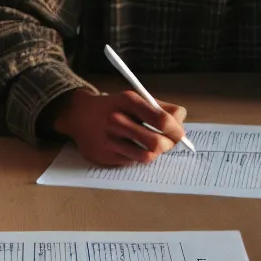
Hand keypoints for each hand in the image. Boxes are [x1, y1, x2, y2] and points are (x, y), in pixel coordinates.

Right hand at [49, 89, 187, 166]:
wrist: (79, 115)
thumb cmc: (113, 107)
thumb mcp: (134, 99)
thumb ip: (159, 107)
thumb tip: (181, 120)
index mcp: (129, 101)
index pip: (162, 119)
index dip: (176, 129)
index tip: (180, 133)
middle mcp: (118, 120)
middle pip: (157, 142)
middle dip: (169, 145)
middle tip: (170, 143)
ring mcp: (111, 140)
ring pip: (147, 156)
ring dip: (155, 153)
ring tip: (153, 145)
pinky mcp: (106, 156)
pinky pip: (133, 161)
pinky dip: (139, 156)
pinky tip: (133, 147)